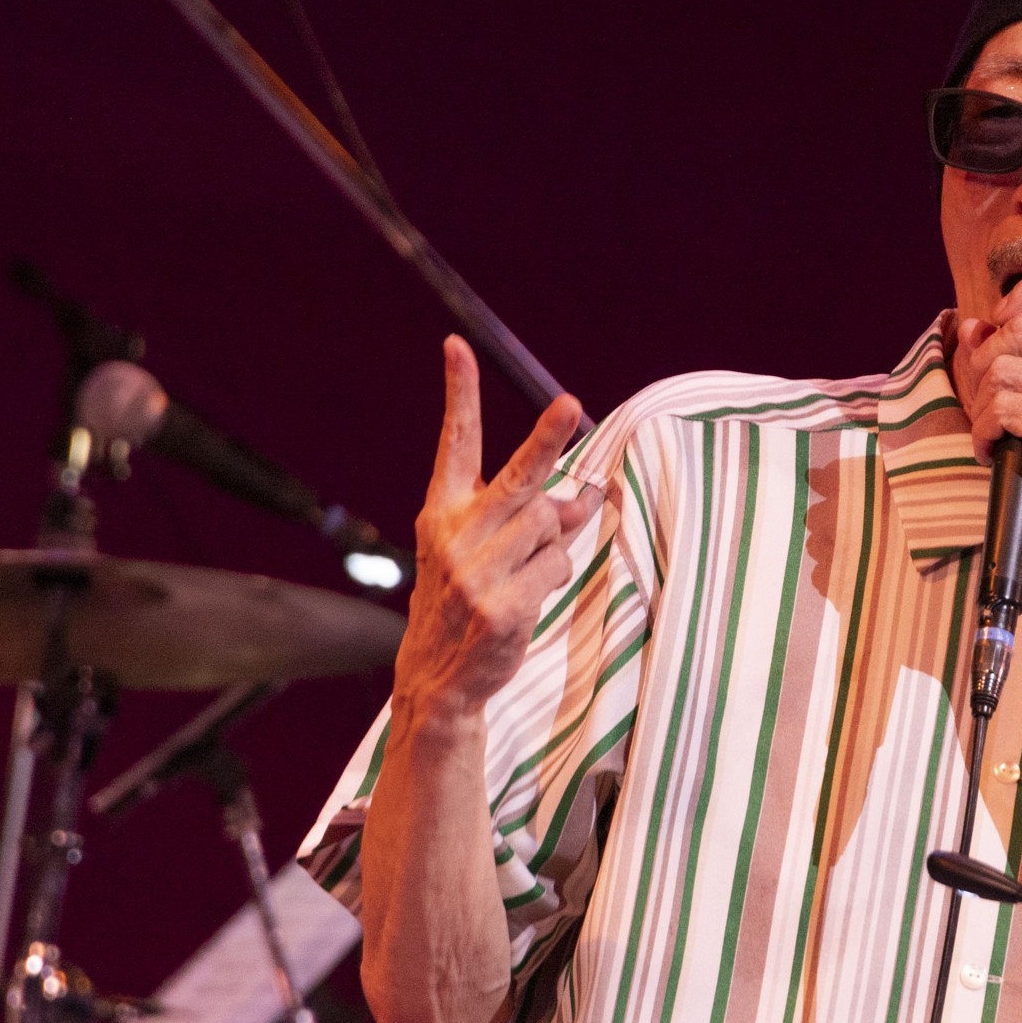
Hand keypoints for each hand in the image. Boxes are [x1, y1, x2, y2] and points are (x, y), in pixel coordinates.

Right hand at [393, 336, 597, 729]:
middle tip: (569, 403)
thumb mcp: (486, 552)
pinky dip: (553, 577)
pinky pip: (555, 566)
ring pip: (549, 528)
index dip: (458, 393)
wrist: (438, 676)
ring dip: (552, 546)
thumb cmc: (466, 601)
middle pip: (518, 479)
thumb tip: (584, 496)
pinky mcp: (501, 605)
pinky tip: (527, 597)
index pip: (454, 443)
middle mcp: (455, 535)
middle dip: (545, 439)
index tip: (456, 346)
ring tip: (524, 573)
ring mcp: (476, 572)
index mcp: (443, 512)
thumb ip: (533, 518)